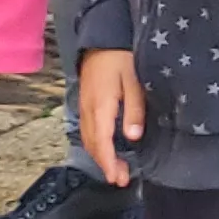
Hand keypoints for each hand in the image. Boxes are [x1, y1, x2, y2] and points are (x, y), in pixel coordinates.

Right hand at [78, 49, 145, 186]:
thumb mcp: (133, 82)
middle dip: (105, 165)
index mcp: (100, 107)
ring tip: (115, 169)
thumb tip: (132, 138)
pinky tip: (105, 148)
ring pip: (88, 139)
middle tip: (121, 179)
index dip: (109, 164)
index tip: (119, 179)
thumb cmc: (121, 58)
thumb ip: (133, 110)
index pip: (102, 144)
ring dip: (100, 156)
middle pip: (93, 145)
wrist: (102, 38)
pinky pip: (87, 130)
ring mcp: (84, 106)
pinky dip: (95, 144)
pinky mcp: (85, 102)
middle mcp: (88, 110)